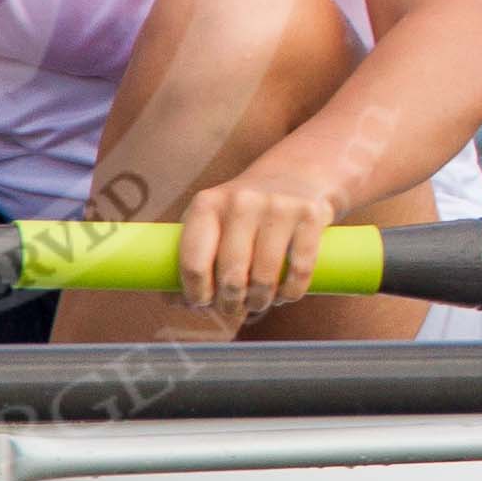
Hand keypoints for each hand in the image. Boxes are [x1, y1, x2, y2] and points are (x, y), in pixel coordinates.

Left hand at [177, 170, 336, 320]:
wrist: (296, 171)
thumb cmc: (243, 209)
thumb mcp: (212, 217)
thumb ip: (192, 253)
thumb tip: (172, 301)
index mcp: (207, 204)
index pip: (193, 262)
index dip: (195, 294)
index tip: (202, 304)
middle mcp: (240, 202)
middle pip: (231, 276)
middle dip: (230, 304)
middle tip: (232, 309)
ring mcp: (277, 207)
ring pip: (265, 279)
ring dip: (260, 302)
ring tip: (257, 302)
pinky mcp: (309, 215)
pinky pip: (299, 271)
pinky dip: (291, 293)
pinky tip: (285, 294)